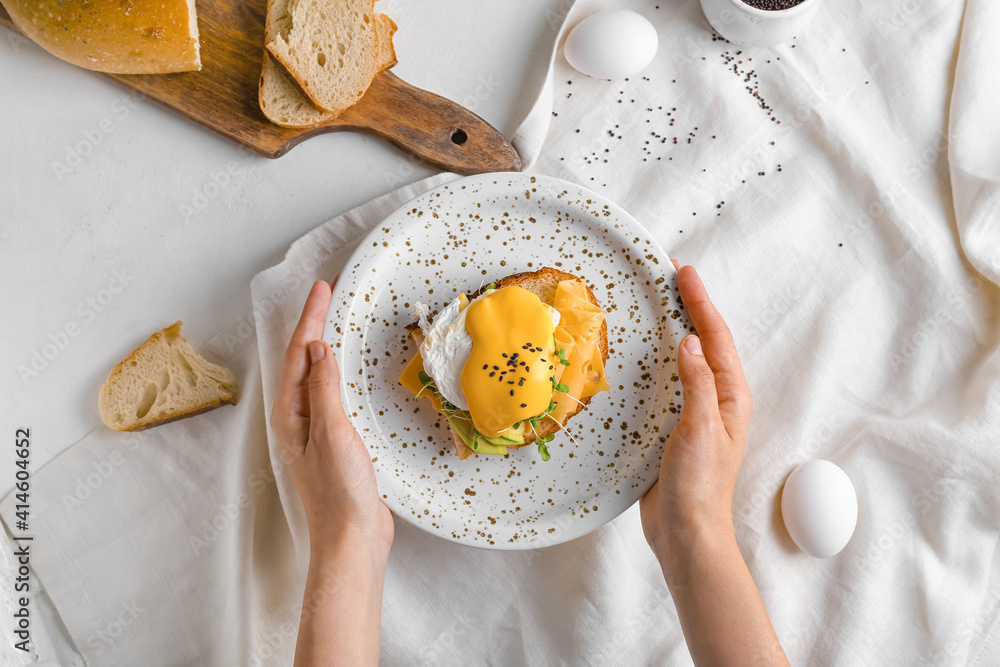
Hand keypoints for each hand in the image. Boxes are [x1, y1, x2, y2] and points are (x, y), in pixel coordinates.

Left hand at [270, 279, 392, 557]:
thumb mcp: (332, 433)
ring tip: (334, 320)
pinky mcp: (334, 442)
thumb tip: (317, 349)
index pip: (297, 356)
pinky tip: (346, 371)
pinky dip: (337, 373)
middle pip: (301, 362)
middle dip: (313, 326)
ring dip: (323, 347)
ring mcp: (315, 431)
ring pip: (315, 377)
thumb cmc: (340, 493)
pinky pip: (331, 395)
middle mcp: (297, 420)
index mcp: (290, 416)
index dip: (310, 319)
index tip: (322, 289)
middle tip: (327, 294)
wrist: (352, 539)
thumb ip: (323, 389)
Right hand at [639, 264, 785, 665]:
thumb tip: (691, 341)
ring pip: (686, 359)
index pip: (716, 337)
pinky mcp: (673, 426)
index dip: (700, 302)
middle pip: (704, 341)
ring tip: (655, 302)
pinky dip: (655, 360)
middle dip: (689, 307)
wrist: (686, 533)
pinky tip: (640, 354)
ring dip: (673, 329)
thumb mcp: (700, 430)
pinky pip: (667, 382)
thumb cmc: (699, 486)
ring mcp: (695, 412)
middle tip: (669, 276)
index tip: (683, 272)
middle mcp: (715, 399)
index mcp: (729, 396)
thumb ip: (697, 384)